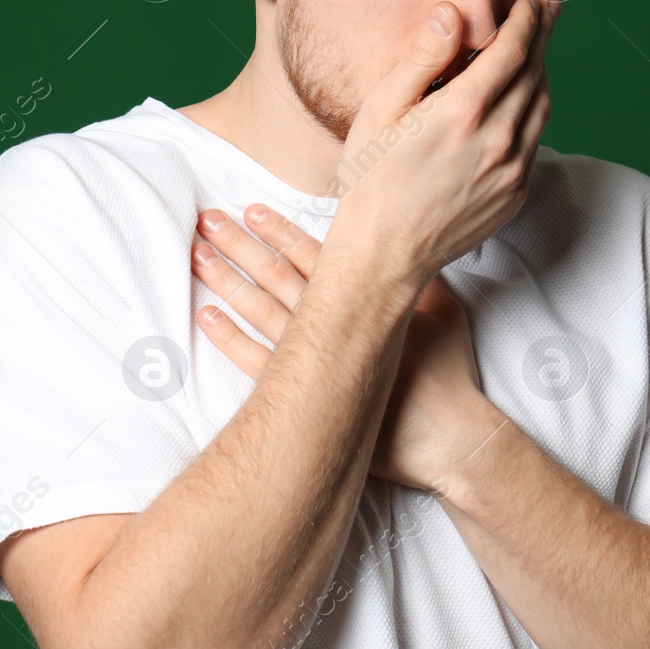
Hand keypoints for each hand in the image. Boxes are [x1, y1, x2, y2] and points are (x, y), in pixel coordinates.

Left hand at [191, 202, 489, 493]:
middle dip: (241, 245)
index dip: (281, 231)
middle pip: (278, 276)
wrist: (450, 439)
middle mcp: (337, 325)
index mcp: (368, 300)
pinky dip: (231, 340)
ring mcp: (318, 361)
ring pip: (262, 311)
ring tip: (199, 257)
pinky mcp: (308, 397)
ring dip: (228, 282)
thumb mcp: (446, 314)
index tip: (251, 209)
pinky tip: (208, 318)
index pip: (315, 255)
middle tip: (208, 221)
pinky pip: (258, 363)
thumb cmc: (450, 377)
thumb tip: (421, 249)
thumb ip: (427, 279)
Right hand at [327, 0, 560, 287]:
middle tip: (549, 9)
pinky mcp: (515, 194)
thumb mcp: (381, 110)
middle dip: (543, 36)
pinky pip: (535, 142)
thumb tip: (452, 15)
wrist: (384, 254)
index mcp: (463, 113)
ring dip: (543, 72)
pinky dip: (533, 111)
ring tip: (539, 49)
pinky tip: (521, 101)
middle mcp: (497, 140)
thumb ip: (421, 59)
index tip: (530, 1)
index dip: (526, 20)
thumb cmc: (372, 179)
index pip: (513, 51)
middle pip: (535, 74)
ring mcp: (511, 171)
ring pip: (542, 108)